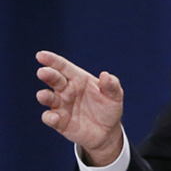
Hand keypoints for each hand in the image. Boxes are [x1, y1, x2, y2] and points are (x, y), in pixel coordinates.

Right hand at [36, 51, 123, 165]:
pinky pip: (50, 118)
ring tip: (43, 95)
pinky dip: (50, 117)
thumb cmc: (109, 107)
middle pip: (54, 79)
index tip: (40, 55)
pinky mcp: (59, 122)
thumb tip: (105, 75)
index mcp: (79, 79)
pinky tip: (55, 117)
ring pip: (48, 98)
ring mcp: (61, 106)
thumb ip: (112, 85)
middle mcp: (67, 90)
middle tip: (42, 72)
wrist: (107, 131)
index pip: (64, 67)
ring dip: (45, 96)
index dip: (52, 60)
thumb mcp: (115, 95)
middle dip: (48, 75)